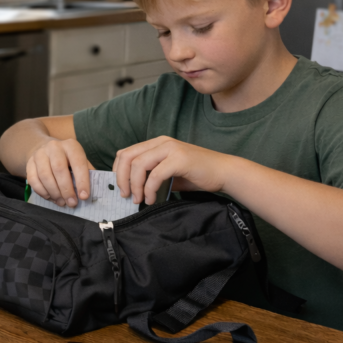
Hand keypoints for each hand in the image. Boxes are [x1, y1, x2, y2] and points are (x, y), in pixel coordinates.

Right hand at [25, 138, 94, 207]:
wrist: (46, 150)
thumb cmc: (68, 160)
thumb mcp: (80, 161)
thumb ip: (87, 174)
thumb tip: (93, 193)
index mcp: (71, 146)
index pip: (78, 163)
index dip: (82, 181)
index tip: (84, 196)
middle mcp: (54, 147)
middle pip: (59, 169)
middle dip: (66, 190)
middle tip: (72, 203)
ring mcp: (39, 154)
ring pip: (45, 176)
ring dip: (54, 193)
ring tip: (62, 202)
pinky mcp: (29, 163)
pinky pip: (33, 180)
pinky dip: (42, 192)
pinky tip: (50, 198)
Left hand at [113, 136, 234, 204]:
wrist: (224, 172)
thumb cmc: (197, 174)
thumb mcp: (168, 173)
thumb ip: (150, 175)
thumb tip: (131, 189)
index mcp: (156, 143)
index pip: (126, 153)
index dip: (118, 171)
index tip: (120, 188)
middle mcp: (161, 142)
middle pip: (127, 157)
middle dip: (122, 178)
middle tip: (125, 195)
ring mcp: (171, 149)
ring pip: (138, 165)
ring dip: (135, 185)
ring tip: (139, 199)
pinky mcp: (180, 159)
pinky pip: (155, 174)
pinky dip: (149, 189)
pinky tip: (152, 199)